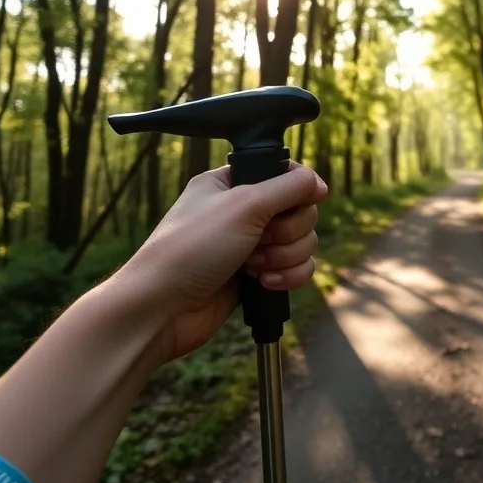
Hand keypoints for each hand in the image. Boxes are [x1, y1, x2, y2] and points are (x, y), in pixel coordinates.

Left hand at [116, 162, 327, 361]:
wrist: (163, 308)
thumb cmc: (191, 250)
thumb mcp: (244, 205)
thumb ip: (289, 188)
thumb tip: (319, 184)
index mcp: (231, 183)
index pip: (285, 174)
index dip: (299, 189)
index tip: (301, 202)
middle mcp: (242, 211)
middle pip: (300, 211)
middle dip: (288, 231)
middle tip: (261, 239)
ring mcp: (251, 245)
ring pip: (302, 242)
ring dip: (285, 256)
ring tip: (254, 267)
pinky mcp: (258, 276)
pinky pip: (296, 269)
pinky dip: (287, 277)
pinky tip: (263, 284)